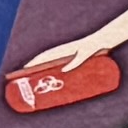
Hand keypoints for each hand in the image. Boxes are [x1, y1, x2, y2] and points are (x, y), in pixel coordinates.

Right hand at [0, 43, 119, 118]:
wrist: (103, 41)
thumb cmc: (94, 46)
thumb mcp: (85, 53)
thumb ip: (76, 60)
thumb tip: (64, 70)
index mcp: (62, 50)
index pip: (44, 57)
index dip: (33, 63)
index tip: (24, 69)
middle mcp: (61, 54)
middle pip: (44, 63)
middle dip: (34, 71)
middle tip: (26, 82)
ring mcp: (66, 58)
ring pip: (50, 67)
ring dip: (42, 74)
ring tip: (36, 86)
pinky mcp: (72, 62)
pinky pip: (59, 70)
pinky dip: (52, 75)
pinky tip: (53, 85)